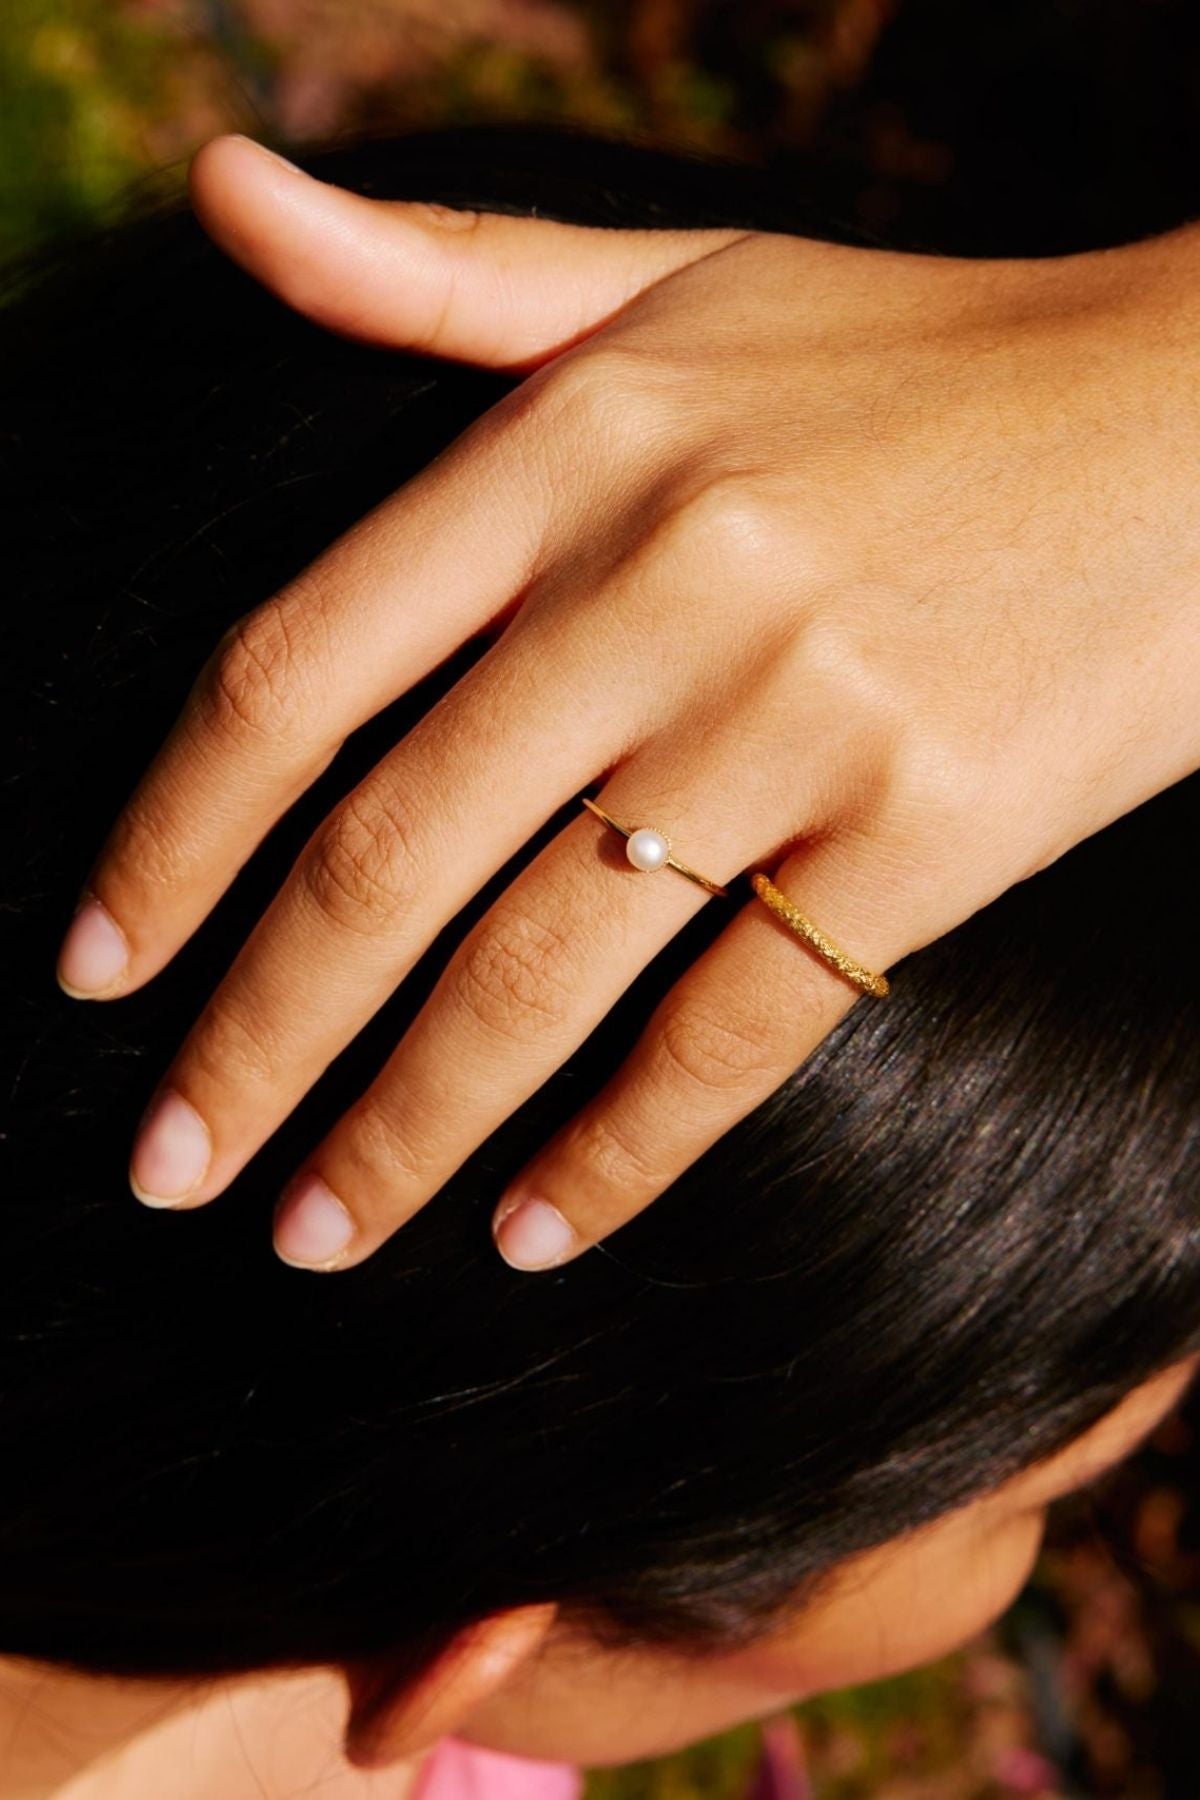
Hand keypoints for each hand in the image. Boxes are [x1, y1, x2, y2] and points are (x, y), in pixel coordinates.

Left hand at [57, 135, 1199, 1270]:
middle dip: (254, 1043)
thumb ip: (439, 275)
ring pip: (539, 974)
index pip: (293, 674)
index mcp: (569, 448)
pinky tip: (537, 1236)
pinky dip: (622, 1154)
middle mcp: (660, 582)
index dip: (168, 844)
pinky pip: (733, 1030)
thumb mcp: (674, 285)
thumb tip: (222, 191)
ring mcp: (796, 714)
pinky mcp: (924, 832)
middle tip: (171, 1171)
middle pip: (388, 860)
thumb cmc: (920, 362)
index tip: (95, 975)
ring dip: (402, 1133)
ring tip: (314, 1235)